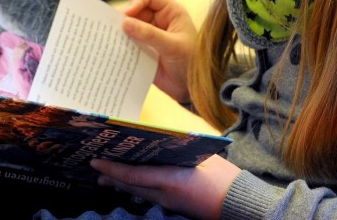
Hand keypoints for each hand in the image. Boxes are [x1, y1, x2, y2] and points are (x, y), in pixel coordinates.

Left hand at [91, 155, 240, 219]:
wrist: (240, 204)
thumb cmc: (224, 178)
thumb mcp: (202, 155)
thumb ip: (181, 144)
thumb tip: (161, 130)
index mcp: (170, 180)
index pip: (132, 176)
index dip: (112, 169)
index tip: (96, 161)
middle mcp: (165, 195)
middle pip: (131, 187)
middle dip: (111, 177)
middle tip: (96, 168)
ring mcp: (170, 203)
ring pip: (139, 193)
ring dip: (121, 185)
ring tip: (107, 178)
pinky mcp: (176, 206)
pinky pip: (149, 197)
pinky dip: (136, 188)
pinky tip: (133, 184)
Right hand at [120, 0, 197, 104]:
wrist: (190, 89)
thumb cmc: (191, 63)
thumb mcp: (172, 46)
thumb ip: (150, 34)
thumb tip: (124, 23)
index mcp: (170, 11)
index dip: (136, 1)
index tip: (127, 16)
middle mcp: (157, 19)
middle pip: (133, 9)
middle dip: (123, 17)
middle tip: (111, 29)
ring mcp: (148, 34)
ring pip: (127, 25)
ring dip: (118, 32)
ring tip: (108, 39)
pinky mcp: (140, 48)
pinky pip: (126, 41)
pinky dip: (118, 44)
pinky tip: (111, 50)